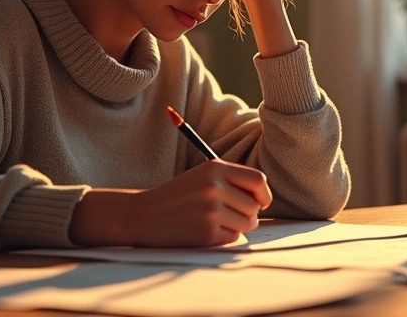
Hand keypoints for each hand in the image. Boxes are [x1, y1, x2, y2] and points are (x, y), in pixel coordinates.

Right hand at [128, 160, 273, 247]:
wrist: (142, 214)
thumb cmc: (176, 196)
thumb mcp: (202, 176)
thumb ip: (231, 181)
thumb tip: (263, 198)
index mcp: (215, 168)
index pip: (258, 180)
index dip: (263, 194)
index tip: (261, 202)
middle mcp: (215, 187)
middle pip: (254, 206)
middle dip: (247, 214)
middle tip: (228, 215)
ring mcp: (211, 210)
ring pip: (247, 224)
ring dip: (237, 227)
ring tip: (216, 222)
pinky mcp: (207, 233)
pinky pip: (233, 238)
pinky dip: (223, 238)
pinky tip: (205, 230)